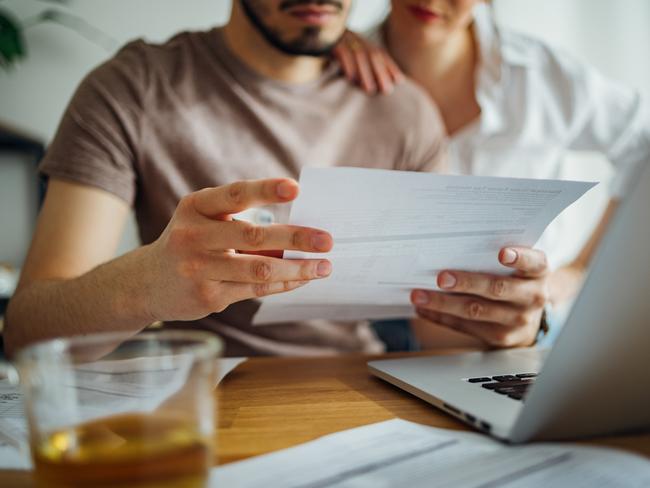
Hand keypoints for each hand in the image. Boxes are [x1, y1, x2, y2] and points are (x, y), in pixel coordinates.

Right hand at [144, 178, 332, 321]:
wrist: (147, 283)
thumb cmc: (190, 243)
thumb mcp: (204, 221)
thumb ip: (241, 220)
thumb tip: (299, 230)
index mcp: (195, 207)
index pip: (235, 195)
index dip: (265, 190)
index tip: (295, 188)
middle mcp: (194, 236)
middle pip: (253, 236)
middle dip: (296, 237)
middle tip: (327, 240)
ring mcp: (199, 268)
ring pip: (259, 268)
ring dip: (297, 268)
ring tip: (324, 266)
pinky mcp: (208, 296)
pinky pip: (255, 289)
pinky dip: (283, 283)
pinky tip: (302, 279)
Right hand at [333, 30, 403, 94]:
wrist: (307, 34)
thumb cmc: (329, 52)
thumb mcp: (347, 56)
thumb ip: (360, 66)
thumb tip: (374, 87)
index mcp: (361, 41)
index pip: (380, 53)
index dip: (390, 66)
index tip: (400, 82)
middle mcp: (354, 38)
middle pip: (372, 55)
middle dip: (381, 73)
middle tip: (386, 91)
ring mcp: (342, 39)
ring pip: (358, 55)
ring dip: (365, 74)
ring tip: (370, 90)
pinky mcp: (329, 42)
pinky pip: (340, 53)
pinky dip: (347, 65)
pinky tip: (350, 78)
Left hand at [411, 247, 549, 347]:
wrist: (530, 317)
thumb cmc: (515, 281)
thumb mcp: (518, 268)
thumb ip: (496, 258)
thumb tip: (450, 249)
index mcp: (538, 273)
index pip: (534, 263)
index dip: (520, 258)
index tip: (502, 253)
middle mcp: (532, 297)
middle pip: (497, 289)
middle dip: (466, 283)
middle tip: (441, 278)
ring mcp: (517, 320)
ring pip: (476, 311)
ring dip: (443, 303)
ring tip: (419, 296)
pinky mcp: (501, 338)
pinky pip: (465, 327)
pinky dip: (441, 317)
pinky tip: (424, 310)